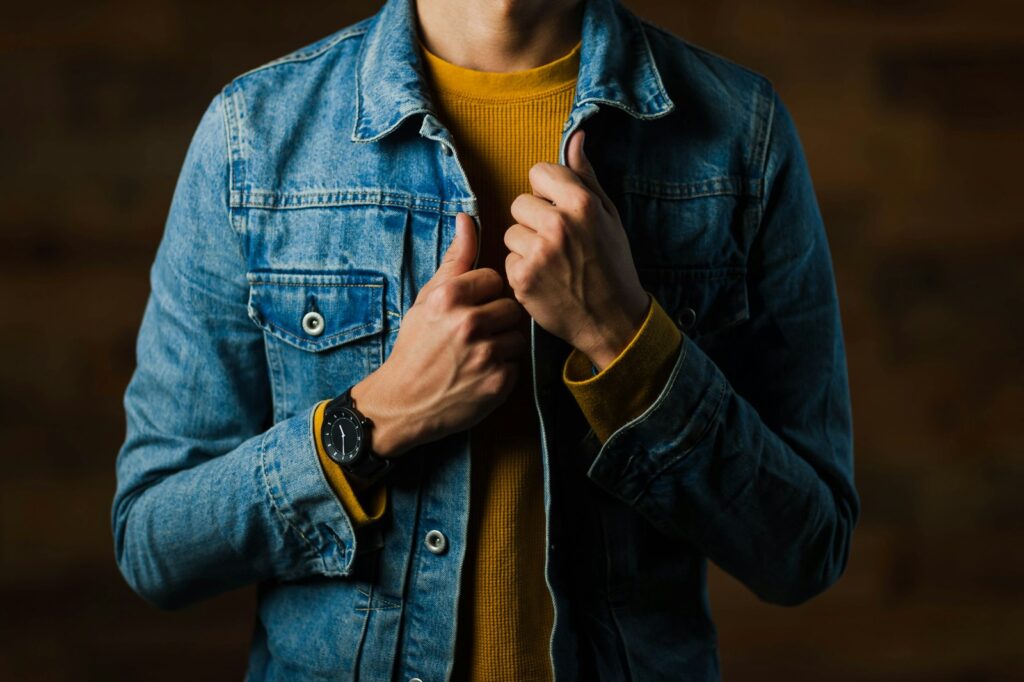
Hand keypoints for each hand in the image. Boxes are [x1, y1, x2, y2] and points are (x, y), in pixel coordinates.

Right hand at [350, 213, 526, 456]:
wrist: (403, 403)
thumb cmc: (416, 347)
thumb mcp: (428, 299)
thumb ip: (455, 260)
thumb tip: (467, 218)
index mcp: (449, 297)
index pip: (494, 278)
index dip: (483, 295)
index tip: (467, 310)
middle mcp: (468, 323)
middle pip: (510, 306)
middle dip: (496, 320)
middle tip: (472, 336)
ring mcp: (485, 354)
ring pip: (518, 335)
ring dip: (503, 345)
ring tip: (477, 355)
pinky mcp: (498, 383)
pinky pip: (517, 364)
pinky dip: (503, 370)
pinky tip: (480, 375)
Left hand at [503, 129, 648, 369]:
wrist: (613, 319)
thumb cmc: (613, 264)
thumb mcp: (608, 216)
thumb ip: (586, 176)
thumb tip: (575, 136)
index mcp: (582, 203)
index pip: (539, 172)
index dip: (546, 191)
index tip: (559, 210)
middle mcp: (558, 224)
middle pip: (519, 202)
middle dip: (533, 220)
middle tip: (558, 243)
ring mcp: (538, 253)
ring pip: (510, 233)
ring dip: (525, 246)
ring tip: (553, 263)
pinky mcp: (522, 278)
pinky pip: (508, 260)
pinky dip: (522, 271)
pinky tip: (545, 281)